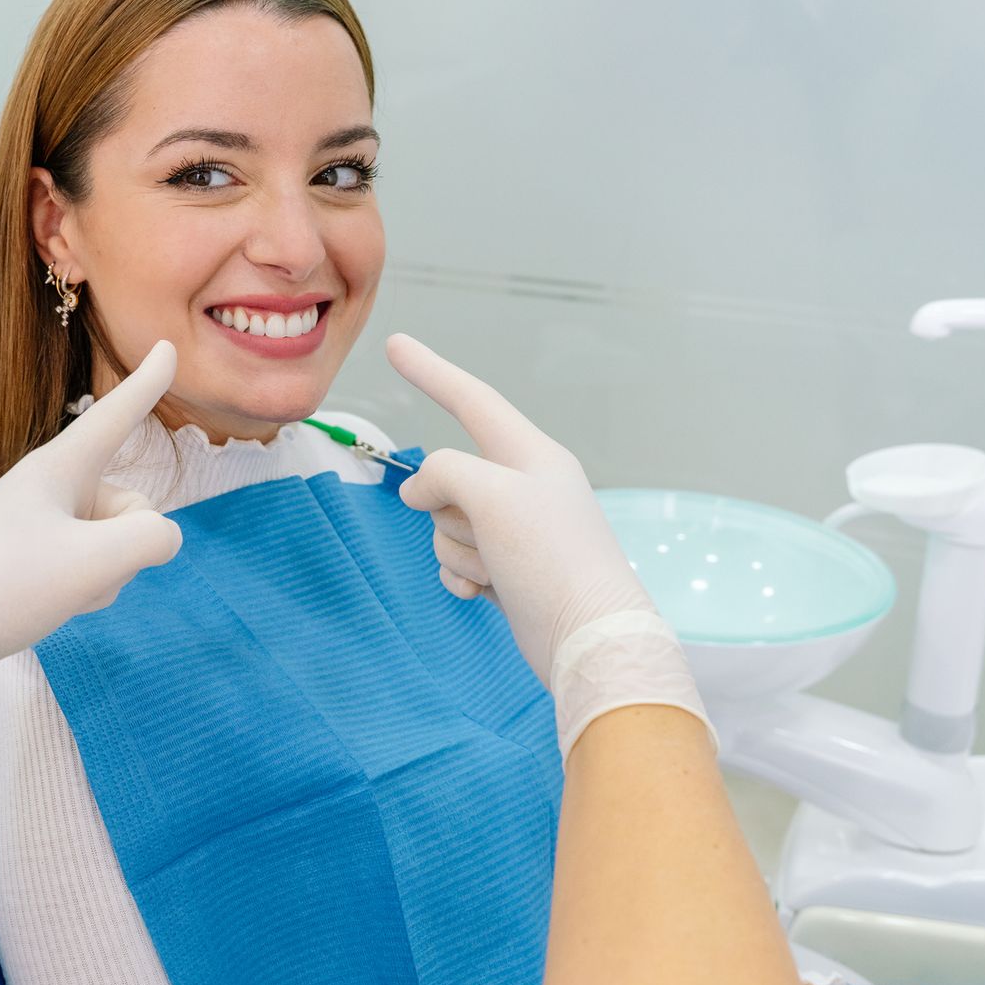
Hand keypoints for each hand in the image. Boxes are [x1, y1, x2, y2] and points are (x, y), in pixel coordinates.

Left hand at [0, 341, 182, 797]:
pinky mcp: (31, 557)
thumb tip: (164, 537)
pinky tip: (49, 606)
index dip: (147, 384)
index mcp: (56, 468)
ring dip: (104, 574)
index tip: (167, 345)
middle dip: (126, 545)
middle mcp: (48, 486)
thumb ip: (150, 539)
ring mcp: (40, 522)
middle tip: (78, 574)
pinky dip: (85, 587)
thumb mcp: (93, 566)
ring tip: (53, 593)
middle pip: (130, 502)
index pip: (115, 417)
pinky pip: (88, 564)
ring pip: (112, 541)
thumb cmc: (2, 590)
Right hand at [386, 333, 706, 752]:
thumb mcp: (492, 495)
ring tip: (497, 569)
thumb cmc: (550, 558)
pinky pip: (458, 559)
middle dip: (448, 509)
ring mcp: (516, 530)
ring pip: (446, 522)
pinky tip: (483, 592)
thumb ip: (444, 472)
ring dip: (458, 550)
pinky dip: (462, 576)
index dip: (431, 372)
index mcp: (531, 455)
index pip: (472, 400)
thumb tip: (418, 492)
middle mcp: (525, 486)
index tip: (395, 344)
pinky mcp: (509, 570)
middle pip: (448, 476)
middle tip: (487, 534)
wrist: (588, 640)